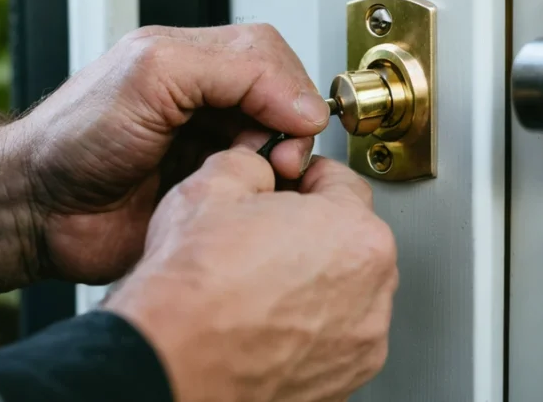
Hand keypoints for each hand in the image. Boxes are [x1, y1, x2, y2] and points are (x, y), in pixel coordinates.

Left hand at [0, 24, 330, 283]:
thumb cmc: (71, 139)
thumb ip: (230, 69)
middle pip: (283, 103)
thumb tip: (299, 101)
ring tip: (255, 181)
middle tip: (276, 160)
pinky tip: (247, 203)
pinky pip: (259, 196)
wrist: (35, 209)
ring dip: (278, 167)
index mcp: (191, 61)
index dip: (290, 89)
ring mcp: (208, 151)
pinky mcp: (208, 197)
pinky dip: (265, 199)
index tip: (294, 125)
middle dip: (289, 131)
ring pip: (278, 151)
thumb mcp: (153, 73)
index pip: (269, 57)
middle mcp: (205, 104)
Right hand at [103, 145, 398, 401]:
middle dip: (310, 231)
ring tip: (258, 283)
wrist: (171, 364)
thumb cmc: (192, 287)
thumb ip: (250, 162)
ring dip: (311, 281)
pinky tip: (264, 321)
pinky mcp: (342, 380)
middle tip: (261, 235)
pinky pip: (332, 338)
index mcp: (354, 232)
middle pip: (348, 238)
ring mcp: (361, 341)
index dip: (302, 176)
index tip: (282, 185)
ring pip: (343, 291)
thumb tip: (256, 165)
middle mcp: (371, 289)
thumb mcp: (212, 185)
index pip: (342, 181)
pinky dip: (306, 328)